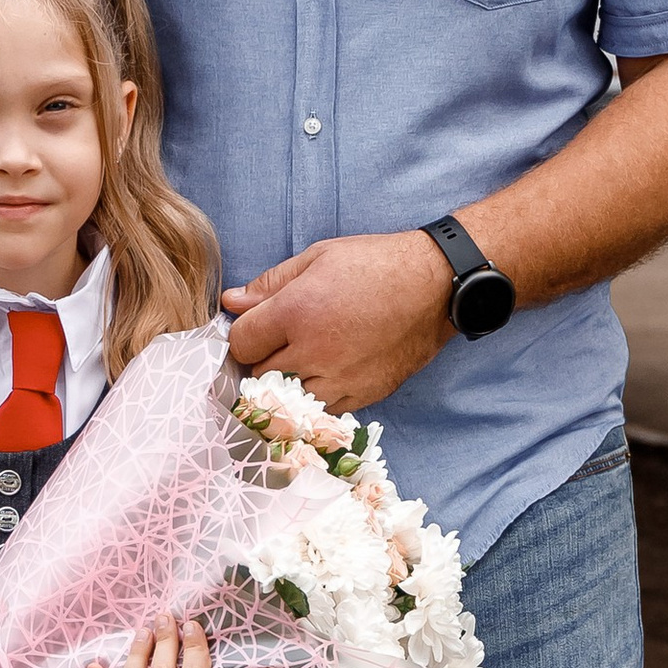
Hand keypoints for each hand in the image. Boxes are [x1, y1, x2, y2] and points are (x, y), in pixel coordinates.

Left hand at [222, 228, 454, 413]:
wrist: (436, 285)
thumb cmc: (376, 264)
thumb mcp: (318, 258)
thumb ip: (269, 284)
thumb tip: (231, 301)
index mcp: (296, 312)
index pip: (241, 344)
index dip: (244, 336)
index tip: (256, 329)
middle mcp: (313, 352)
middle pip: (259, 375)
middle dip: (263, 360)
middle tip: (280, 343)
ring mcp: (339, 379)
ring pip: (288, 399)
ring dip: (288, 382)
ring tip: (305, 359)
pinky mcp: (364, 395)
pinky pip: (322, 410)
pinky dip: (317, 396)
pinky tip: (328, 372)